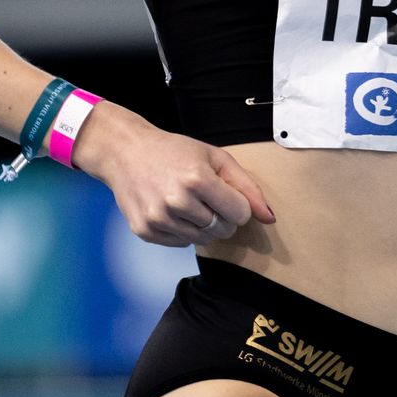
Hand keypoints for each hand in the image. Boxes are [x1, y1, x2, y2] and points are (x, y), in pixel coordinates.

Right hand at [72, 102, 275, 246]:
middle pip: (222, 229)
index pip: (240, 214)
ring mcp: (158, 218)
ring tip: (190, 203)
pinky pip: (180, 244)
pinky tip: (173, 211)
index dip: (239, 206)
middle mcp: (176, 201)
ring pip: (202, 240)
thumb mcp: (215, 158)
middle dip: (223, 217)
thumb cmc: (175, 152)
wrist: (126, 152)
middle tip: (209, 199)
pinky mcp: (144, 231)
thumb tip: (270, 218)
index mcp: (197, 179)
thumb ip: (247, 187)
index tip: (228, 195)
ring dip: (203, 225)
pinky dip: (183, 231)